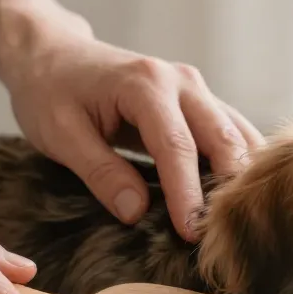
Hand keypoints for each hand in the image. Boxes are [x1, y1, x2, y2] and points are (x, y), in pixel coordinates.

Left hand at [2, 23, 262, 241]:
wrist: (53, 54)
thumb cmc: (50, 91)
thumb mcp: (60, 134)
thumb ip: (100, 172)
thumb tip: (136, 213)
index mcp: (146, 84)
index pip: (178, 147)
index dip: (187, 195)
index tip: (192, 235)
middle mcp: (182, 82)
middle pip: (223, 139)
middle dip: (228, 190)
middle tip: (224, 239)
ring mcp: (196, 91)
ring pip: (238, 137)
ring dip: (242, 180)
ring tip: (238, 226)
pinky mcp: (200, 104)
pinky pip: (233, 136)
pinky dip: (239, 168)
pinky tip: (236, 203)